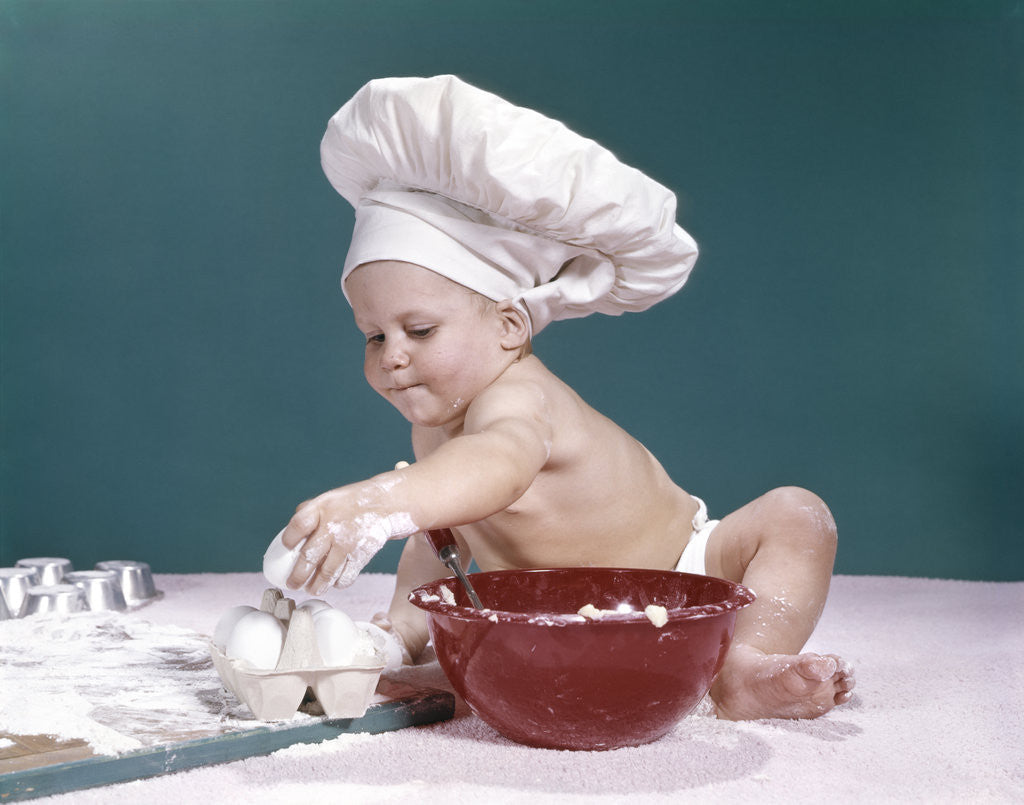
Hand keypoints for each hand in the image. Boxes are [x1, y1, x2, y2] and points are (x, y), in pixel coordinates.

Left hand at [280, 483, 416, 594]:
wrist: (388, 503)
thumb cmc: (353, 503)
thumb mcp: (330, 498)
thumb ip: (309, 512)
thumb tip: (290, 534)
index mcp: (321, 507)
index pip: (297, 526)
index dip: (289, 540)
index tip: (287, 548)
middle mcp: (332, 524)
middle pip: (308, 556)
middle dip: (298, 575)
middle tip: (292, 584)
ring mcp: (347, 541)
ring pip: (326, 572)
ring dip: (317, 585)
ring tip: (311, 589)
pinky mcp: (361, 554)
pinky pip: (346, 576)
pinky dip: (339, 583)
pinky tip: (334, 583)